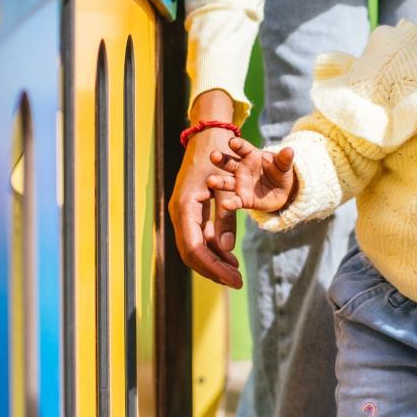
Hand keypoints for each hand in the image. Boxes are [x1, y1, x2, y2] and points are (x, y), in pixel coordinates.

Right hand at [167, 92, 242, 287]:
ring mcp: (182, 213)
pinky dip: (212, 248)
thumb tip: (226, 250)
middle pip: (192, 253)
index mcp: (185, 207)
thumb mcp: (226, 187)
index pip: (194, 248)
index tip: (234, 278)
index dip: (213, 267)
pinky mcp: (189, 211)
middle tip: (237, 281)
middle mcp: (179, 213)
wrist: (209, 136)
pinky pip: (197, 236)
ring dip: (213, 261)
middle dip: (213, 269)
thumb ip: (226, 217)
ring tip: (235, 272)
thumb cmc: (219, 156)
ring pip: (194, 247)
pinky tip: (229, 256)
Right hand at [207, 138, 298, 213]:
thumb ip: (284, 159)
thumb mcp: (283, 165)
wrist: (282, 191)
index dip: (237, 144)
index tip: (232, 142)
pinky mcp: (242, 199)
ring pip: (226, 182)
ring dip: (218, 181)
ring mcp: (240, 184)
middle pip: (228, 162)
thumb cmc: (279, 172)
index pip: (242, 148)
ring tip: (211, 181)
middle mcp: (241, 168)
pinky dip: (230, 203)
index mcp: (250, 155)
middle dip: (220, 159)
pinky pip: (235, 201)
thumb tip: (290, 150)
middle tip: (213, 156)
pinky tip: (225, 205)